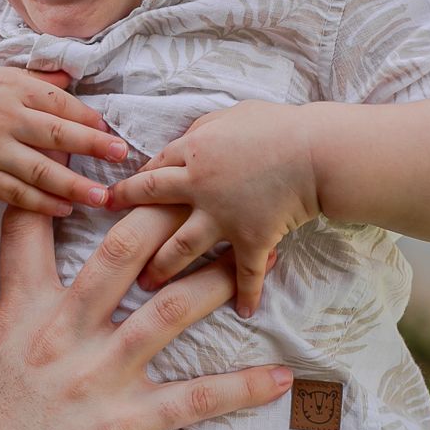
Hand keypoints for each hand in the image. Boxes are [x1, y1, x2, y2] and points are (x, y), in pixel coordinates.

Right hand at [0, 65, 128, 214]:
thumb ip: (35, 78)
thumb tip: (73, 75)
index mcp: (11, 86)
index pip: (60, 103)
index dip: (89, 118)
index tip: (112, 131)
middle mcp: (2, 116)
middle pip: (57, 134)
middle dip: (93, 147)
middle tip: (122, 158)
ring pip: (40, 170)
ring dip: (74, 185)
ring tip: (102, 197)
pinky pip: (15, 193)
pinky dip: (42, 203)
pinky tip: (64, 210)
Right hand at [0, 204, 293, 429]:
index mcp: (19, 319)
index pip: (30, 234)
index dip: (59, 191)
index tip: (96, 166)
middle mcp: (60, 337)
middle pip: (118, 254)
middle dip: (162, 217)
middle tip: (202, 193)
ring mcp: (95, 379)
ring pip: (167, 313)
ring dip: (214, 284)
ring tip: (253, 265)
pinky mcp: (123, 425)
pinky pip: (193, 399)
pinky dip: (240, 388)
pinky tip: (279, 378)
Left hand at [104, 101, 320, 316]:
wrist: (317, 151)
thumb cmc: (278, 125)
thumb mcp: (230, 116)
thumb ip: (203, 130)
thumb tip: (187, 140)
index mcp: (192, 153)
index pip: (152, 172)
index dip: (132, 186)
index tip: (113, 198)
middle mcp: (199, 188)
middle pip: (154, 213)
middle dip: (129, 231)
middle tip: (112, 249)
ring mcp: (223, 217)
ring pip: (182, 248)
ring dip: (164, 268)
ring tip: (149, 284)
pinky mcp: (251, 239)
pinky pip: (245, 273)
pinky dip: (246, 294)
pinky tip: (244, 312)